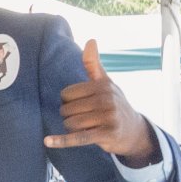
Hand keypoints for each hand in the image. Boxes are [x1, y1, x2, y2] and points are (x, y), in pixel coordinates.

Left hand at [44, 40, 158, 165]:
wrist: (133, 129)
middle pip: (66, 109)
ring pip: (70, 123)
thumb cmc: (113, 103)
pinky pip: (78, 137)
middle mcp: (107, 99)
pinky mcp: (106, 134)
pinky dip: (62, 140)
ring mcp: (108, 117)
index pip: (66, 94)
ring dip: (72, 128)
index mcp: (102, 85)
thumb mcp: (104, 82)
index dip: (68, 101)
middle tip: (86, 117)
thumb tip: (90, 40)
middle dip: (70, 115)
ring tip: (87, 126)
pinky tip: (48, 141)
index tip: (81, 103)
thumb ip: (93, 64)